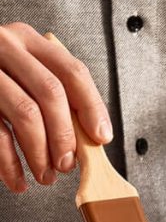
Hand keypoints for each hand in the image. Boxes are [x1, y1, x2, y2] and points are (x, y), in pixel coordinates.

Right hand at [0, 23, 111, 191]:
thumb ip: (55, 96)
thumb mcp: (24, 74)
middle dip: (64, 136)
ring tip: (45, 176)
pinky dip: (9, 163)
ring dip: (39, 154)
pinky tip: (17, 180)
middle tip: (67, 165)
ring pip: (25, 113)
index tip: (101, 137)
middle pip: (50, 93)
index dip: (92, 107)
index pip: (72, 72)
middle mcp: (4, 46)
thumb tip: (92, 135)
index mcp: (28, 41)